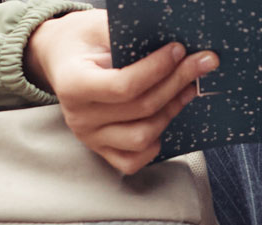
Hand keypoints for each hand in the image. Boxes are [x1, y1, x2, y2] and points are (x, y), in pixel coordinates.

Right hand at [24, 10, 218, 173]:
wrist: (61, 60)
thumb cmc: (83, 41)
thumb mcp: (97, 26)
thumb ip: (126, 35)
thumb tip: (171, 47)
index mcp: (72, 84)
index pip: (124, 86)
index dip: (158, 69)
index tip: (179, 50)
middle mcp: (79, 116)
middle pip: (141, 108)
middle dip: (177, 82)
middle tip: (200, 63)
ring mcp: (90, 137)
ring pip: (142, 137)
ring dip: (171, 111)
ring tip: (187, 89)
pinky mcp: (101, 150)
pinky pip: (132, 161)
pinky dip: (153, 145)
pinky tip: (163, 120)